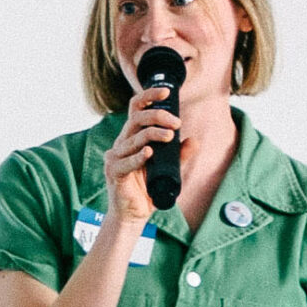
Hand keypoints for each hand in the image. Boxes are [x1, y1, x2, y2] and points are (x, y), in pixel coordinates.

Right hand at [101, 86, 179, 221]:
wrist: (133, 214)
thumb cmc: (147, 190)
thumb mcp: (168, 170)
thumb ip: (178, 156)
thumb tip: (193, 141)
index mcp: (132, 138)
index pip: (136, 109)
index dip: (149, 96)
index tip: (167, 92)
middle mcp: (122, 143)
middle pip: (136, 118)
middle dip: (157, 115)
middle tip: (176, 123)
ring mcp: (115, 157)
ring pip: (133, 137)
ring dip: (153, 134)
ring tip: (170, 136)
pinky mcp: (113, 172)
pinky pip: (125, 161)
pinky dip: (138, 157)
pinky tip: (149, 153)